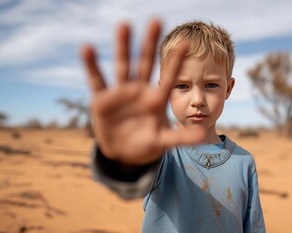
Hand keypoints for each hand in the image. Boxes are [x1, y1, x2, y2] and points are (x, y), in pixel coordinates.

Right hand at [81, 19, 205, 164]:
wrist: (123, 152)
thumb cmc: (146, 143)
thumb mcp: (163, 141)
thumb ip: (182, 138)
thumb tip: (204, 136)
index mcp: (155, 99)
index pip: (169, 76)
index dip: (177, 61)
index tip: (186, 42)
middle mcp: (139, 90)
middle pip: (145, 63)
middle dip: (150, 43)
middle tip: (156, 20)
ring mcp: (121, 93)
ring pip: (123, 66)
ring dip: (123, 46)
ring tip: (124, 24)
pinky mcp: (102, 100)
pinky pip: (97, 80)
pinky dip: (92, 66)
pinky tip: (87, 48)